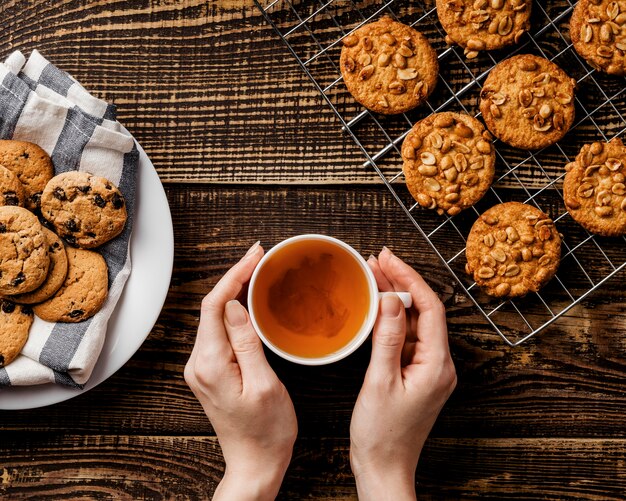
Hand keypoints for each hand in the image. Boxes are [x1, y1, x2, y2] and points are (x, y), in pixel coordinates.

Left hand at [184, 242, 297, 500]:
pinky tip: (248, 301)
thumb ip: (247, 342)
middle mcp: (198, 363)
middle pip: (211, 307)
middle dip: (234, 277)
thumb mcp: (264, 384)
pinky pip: (218, 332)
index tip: (255, 256)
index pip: (214, 305)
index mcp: (210, 363)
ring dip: (233, 291)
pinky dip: (233, 311)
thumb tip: (235, 305)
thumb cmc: (266, 430)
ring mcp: (202, 368)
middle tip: (260, 257)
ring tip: (256, 272)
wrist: (255, 463)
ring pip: (214, 317)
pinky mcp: (210, 372)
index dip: (234, 275)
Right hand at [349, 247, 456, 500]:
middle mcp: (438, 364)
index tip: (388, 258)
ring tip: (370, 277)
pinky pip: (404, 339)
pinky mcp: (414, 375)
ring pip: (412, 323)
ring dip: (393, 300)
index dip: (409, 277)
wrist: (383, 469)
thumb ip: (387, 338)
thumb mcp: (380, 381)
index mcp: (437, 364)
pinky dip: (389, 321)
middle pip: (422, 311)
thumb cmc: (382, 434)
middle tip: (375, 261)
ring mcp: (427, 370)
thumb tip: (392, 299)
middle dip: (400, 283)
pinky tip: (373, 309)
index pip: (429, 307)